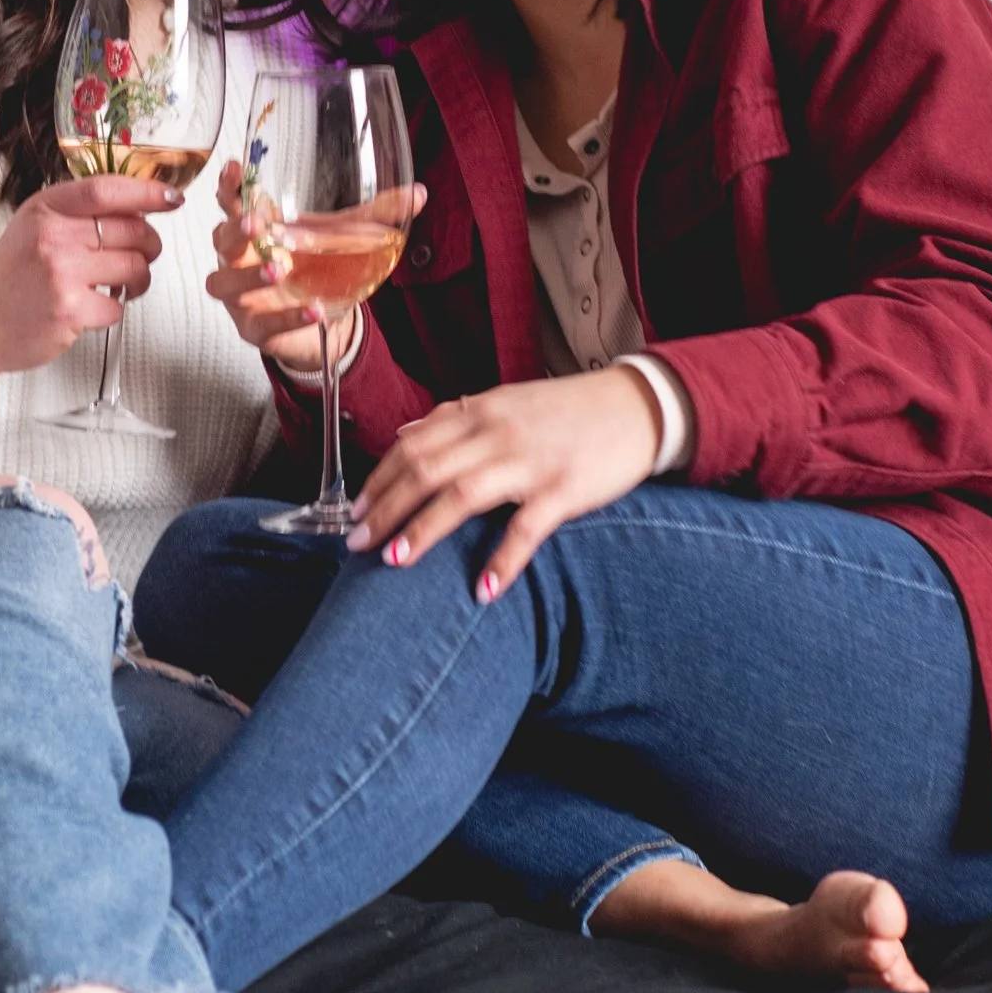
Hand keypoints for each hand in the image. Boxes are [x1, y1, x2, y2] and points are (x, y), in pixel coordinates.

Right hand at [0, 176, 181, 404]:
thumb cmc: (10, 277)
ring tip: (120, 284)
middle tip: (141, 254)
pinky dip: (113, 310)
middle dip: (149, 245)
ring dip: (138, 279)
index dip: (147, 191)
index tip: (171, 198)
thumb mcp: (33, 226)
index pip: (106, 190)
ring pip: (135, 267)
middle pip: (132, 229)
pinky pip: (119, 306)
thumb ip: (76, 212)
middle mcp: (52, 235)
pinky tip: (92, 307)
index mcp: (45, 209)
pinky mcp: (69, 310)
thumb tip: (137, 204)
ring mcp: (61, 273)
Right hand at [204, 162, 424, 377]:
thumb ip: (376, 216)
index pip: (232, 202)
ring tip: (277, 270)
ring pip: (224, 283)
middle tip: (255, 222)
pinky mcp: (253, 327)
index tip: (235, 168)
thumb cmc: (315, 268)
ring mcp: (241, 295)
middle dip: (235, 230)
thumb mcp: (345, 238)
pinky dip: (287, 316)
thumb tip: (418, 192)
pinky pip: (263, 322)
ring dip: (248, 275)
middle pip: (221, 240)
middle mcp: (239, 259)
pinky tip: (312, 310)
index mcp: (256, 229)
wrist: (317, 320)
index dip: (229, 186)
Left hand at [344, 367, 662, 599]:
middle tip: (356, 543)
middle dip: (386, 508)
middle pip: (426, 469)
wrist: (635, 406)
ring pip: (462, 494)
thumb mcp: (506, 401)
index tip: (356, 510)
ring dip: (424, 529)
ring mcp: (530, 461)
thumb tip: (404, 433)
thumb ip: (454, 417)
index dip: (380, 478)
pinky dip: (502, 561)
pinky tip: (482, 590)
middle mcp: (497, 433)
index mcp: (480, 411)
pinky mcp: (564, 490)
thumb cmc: (568, 410)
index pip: (414, 444)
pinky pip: (526, 529)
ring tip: (395, 561)